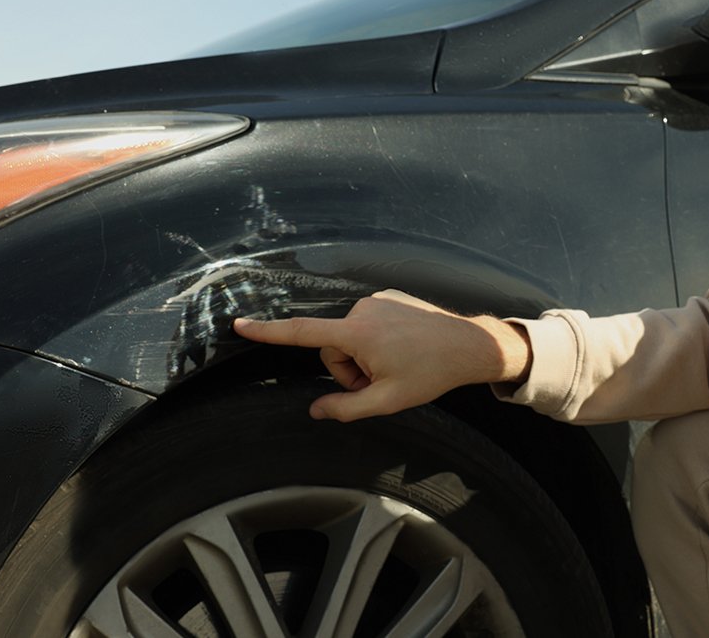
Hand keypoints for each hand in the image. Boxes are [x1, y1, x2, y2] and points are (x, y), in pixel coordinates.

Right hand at [232, 289, 531, 421]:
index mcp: (357, 334)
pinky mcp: (388, 297)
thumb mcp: (387, 401)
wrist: (468, 345)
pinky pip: (367, 324)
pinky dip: (377, 341)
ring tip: (397, 364)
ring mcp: (376, 300)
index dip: (267, 332)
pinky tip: (404, 348)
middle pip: (331, 348)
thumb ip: (346, 408)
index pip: (302, 334)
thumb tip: (316, 411)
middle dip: (348, 370)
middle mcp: (362, 310)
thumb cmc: (430, 374)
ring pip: (349, 338)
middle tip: (381, 381)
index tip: (240, 325)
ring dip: (364, 356)